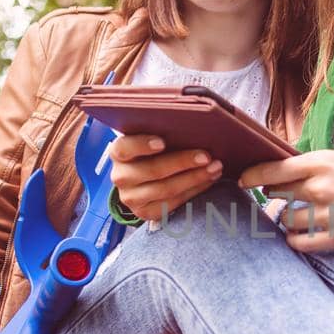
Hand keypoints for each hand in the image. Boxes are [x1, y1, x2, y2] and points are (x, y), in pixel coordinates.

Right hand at [109, 134, 223, 221]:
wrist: (143, 180)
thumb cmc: (153, 151)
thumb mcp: (151, 138)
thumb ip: (161, 130)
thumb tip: (191, 121)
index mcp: (118, 153)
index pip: (124, 148)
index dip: (142, 145)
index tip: (162, 142)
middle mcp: (121, 177)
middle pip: (152, 170)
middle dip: (182, 162)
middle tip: (206, 156)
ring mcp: (131, 198)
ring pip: (166, 189)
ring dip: (195, 178)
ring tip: (215, 168)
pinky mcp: (146, 213)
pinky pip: (173, 202)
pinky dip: (194, 190)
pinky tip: (209, 180)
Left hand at [239, 151, 333, 251]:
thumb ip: (308, 164)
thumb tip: (275, 170)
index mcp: (320, 163)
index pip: (272, 170)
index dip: (252, 176)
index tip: (242, 180)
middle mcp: (321, 187)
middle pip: (276, 195)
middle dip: (272, 196)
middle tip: (277, 197)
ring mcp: (328, 214)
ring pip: (285, 220)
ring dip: (284, 218)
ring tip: (295, 215)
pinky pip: (299, 242)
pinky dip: (294, 238)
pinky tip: (300, 233)